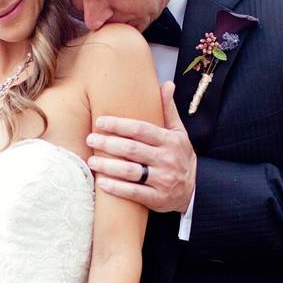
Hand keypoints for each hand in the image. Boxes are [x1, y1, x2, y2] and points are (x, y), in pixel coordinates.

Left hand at [86, 81, 195, 212]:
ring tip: (91, 160)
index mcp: (170, 140)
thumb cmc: (179, 157)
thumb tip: (167, 84)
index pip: (141, 130)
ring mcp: (163, 180)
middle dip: (108, 144)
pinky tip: (102, 182)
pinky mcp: (158, 198)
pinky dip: (116, 188)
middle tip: (90, 139)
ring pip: (130, 171)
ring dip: (108, 166)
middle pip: (132, 149)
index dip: (119, 125)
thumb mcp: (179, 133)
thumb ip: (168, 110)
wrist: (192, 191)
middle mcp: (167, 159)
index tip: (100, 122)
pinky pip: (134, 192)